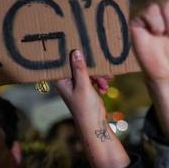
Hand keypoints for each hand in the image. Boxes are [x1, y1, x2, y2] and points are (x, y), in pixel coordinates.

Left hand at [53, 49, 127, 167]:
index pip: (63, 61)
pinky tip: (105, 87)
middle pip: (78, 65)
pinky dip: (100, 81)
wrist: (94, 123)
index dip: (70, 54)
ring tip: (108, 81)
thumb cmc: (84, 107)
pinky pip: (93, 78)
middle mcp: (66, 80)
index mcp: (61, 80)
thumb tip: (76, 52)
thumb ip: (80, 69)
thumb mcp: (83, 86)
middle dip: (92, 68)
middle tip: (103, 71)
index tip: (78, 44)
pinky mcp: (86, 87)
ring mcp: (76, 84)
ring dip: (99, 75)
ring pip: (88, 71)